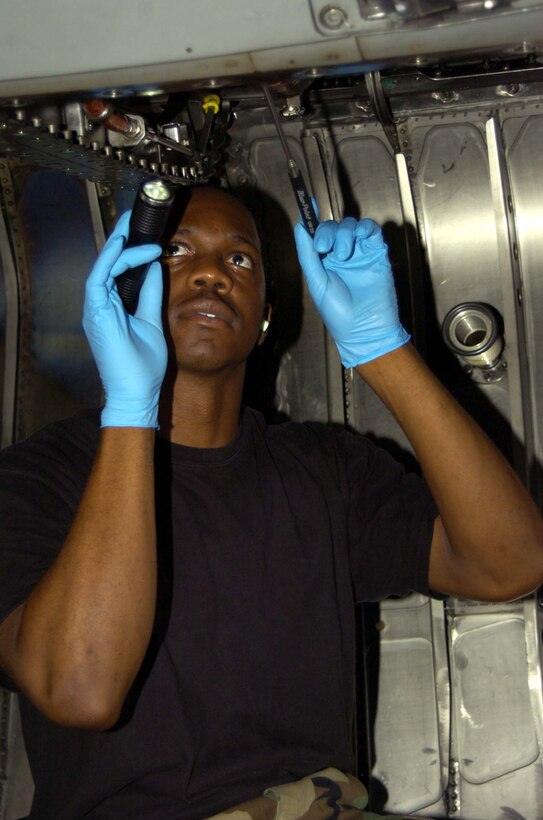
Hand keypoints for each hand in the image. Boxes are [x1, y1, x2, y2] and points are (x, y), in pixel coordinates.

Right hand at [83, 211, 166, 427]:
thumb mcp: (152, 319)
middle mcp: (100, 304)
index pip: (117, 268)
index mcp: (111, 306)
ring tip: (133, 222)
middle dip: (121, 236)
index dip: (130, 247)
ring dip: (118, 242)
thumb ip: (150, 293)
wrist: (137, 393)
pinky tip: (128, 245)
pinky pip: (100, 278)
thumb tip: (155, 266)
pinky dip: (113, 260)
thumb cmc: (142, 365)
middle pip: (108, 262)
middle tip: (135, 214)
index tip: (148, 232)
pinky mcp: (95, 313)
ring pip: (103, 265)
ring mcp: (95, 308)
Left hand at [294, 217, 409, 366]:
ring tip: (343, 255)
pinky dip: (365, 228)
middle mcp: (341, 254)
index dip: (312, 217)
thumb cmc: (338, 313)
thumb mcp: (316, 282)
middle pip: (333, 227)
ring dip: (344, 235)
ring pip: (350, 226)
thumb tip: (299, 227)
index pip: (317, 233)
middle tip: (324, 247)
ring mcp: (360, 253)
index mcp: (324, 261)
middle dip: (327, 232)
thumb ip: (308, 254)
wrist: (364, 329)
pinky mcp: (377, 253)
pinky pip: (371, 231)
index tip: (307, 202)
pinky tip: (359, 236)